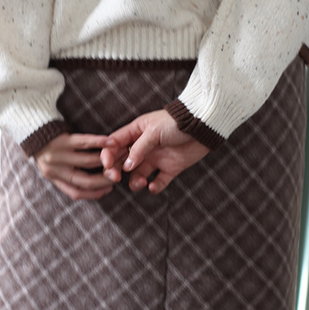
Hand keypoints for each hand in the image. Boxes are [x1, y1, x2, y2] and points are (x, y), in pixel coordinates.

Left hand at [33, 130, 118, 196]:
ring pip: (87, 161)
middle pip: (84, 180)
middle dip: (103, 180)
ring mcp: (59, 154)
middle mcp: (55, 169)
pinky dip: (99, 142)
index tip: (107, 190)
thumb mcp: (50, 164)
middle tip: (117, 177)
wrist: (29, 125)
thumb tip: (89, 182)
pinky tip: (110, 142)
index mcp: (53, 177)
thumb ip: (64, 173)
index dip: (93, 194)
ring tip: (117, 158)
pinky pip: (84, 142)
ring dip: (105, 161)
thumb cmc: (44, 146)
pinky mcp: (63, 139)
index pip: (75, 192)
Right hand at [96, 111, 211, 195]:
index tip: (107, 165)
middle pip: (123, 161)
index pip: (115, 144)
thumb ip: (139, 148)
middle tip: (116, 178)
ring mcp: (156, 158)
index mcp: (136, 132)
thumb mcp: (154, 131)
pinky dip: (154, 187)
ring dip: (135, 182)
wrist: (201, 126)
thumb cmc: (175, 122)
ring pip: (138, 175)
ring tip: (141, 182)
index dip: (108, 154)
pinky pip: (158, 182)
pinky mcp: (170, 169)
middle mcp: (143, 147)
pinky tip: (153, 186)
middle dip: (116, 171)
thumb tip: (126, 167)